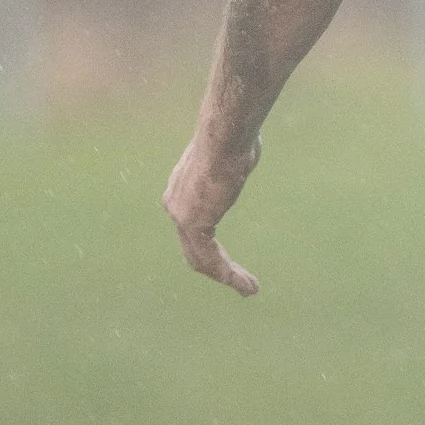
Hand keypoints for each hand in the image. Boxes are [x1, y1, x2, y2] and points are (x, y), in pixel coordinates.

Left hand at [162, 136, 262, 295]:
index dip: (211, 249)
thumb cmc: (236, 138)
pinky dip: (228, 274)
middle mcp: (174, 204)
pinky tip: (245, 284)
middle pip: (192, 248)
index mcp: (182, 189)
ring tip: (250, 289)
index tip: (231, 261)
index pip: (192, 228)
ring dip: (226, 277)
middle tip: (239, 282)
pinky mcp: (192, 222)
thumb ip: (235, 164)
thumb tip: (246, 150)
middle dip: (216, 269)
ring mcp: (180, 214)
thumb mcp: (234, 154)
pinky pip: (210, 257)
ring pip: (201, 258)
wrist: (227, 135)